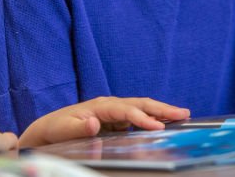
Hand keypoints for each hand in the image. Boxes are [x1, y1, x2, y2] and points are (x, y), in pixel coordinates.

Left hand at [18, 96, 190, 147]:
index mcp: (100, 105)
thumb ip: (78, 127)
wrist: (49, 129)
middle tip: (184, 114)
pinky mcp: (116, 120)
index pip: (127, 110)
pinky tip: (166, 124)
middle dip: (163, 109)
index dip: (143, 118)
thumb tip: (94, 122)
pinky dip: (154, 119)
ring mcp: (115, 111)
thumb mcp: (63, 130)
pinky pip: (138, 118)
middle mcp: (111, 105)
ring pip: (143, 108)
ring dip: (162, 112)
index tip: (158, 127)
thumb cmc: (56, 129)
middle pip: (141, 104)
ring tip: (183, 115)